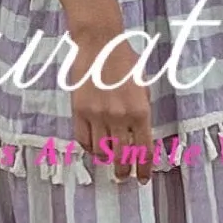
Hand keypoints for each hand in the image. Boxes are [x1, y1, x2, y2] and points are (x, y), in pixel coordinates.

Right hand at [68, 56, 161, 176]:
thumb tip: (139, 137)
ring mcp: (97, 115)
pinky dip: (89, 148)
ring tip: (109, 160)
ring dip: (106, 159)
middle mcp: (119, 117)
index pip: (143, 150)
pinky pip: (83, 140)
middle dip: (123, 171)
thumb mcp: (144, 86)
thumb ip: (142, 112)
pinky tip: (94, 148)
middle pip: (121, 156)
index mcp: (140, 111)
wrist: (99, 43)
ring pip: (101, 151)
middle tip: (123, 176)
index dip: (143, 168)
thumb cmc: (126, 61)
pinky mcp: (79, 110)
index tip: (142, 179)